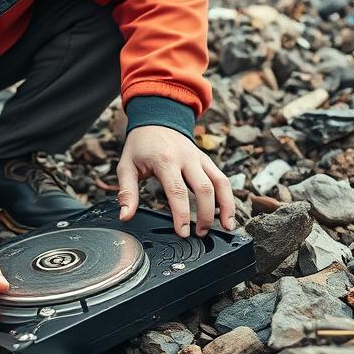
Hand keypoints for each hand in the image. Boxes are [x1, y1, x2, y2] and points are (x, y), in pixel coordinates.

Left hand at [116, 126, 235, 236]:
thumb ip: (127, 193)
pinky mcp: (207, 160)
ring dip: (226, 206)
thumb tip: (126, 216)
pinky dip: (228, 196)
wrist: (156, 119)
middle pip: (204, 189)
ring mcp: (200, 158)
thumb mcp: (126, 166)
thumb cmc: (141, 146)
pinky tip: (227, 212)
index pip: (177, 191)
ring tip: (225, 226)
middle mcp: (186, 158)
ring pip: (220, 182)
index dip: (182, 215)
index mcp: (165, 160)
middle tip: (200, 233)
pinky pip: (222, 178)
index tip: (183, 232)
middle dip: (205, 214)